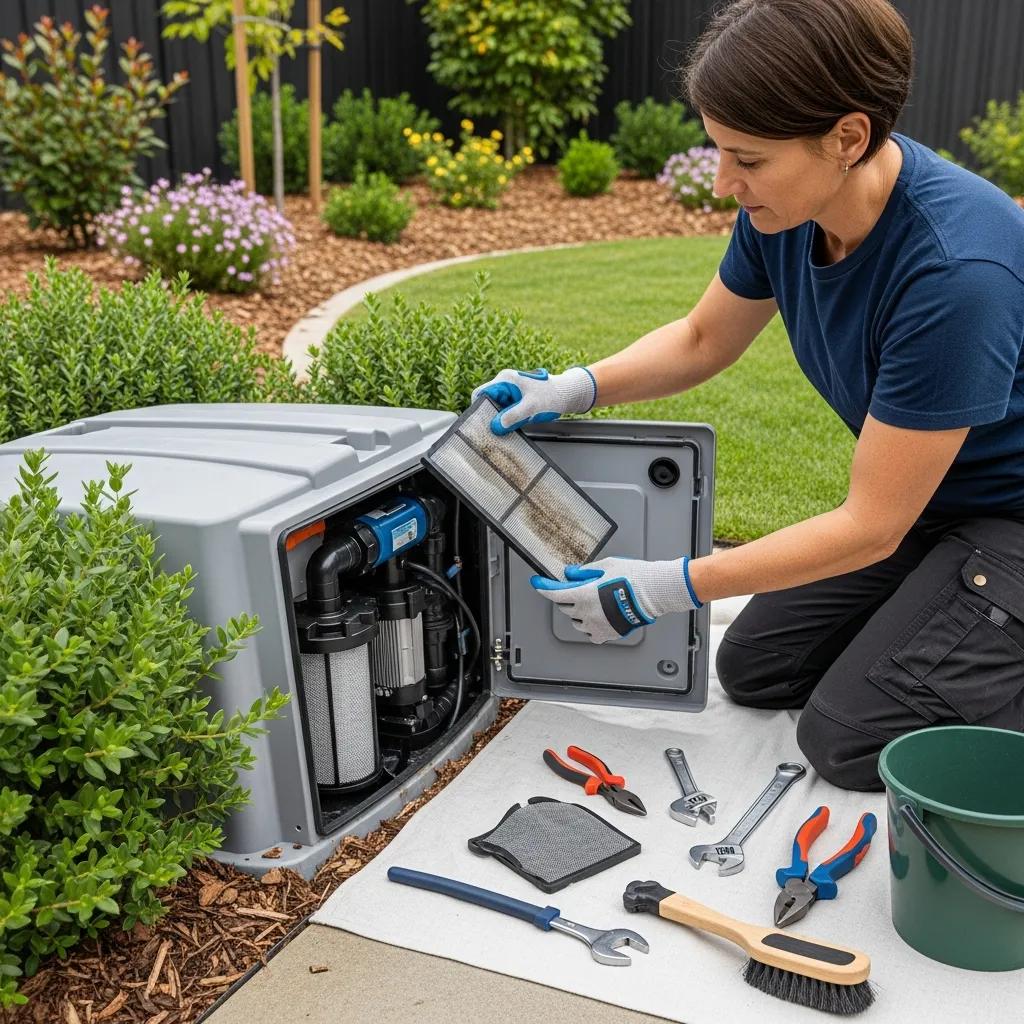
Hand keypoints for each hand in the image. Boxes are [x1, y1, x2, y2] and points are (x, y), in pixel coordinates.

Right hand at [471, 366, 596, 434]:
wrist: (566, 395)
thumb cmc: (551, 396)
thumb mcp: (532, 407)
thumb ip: (513, 416)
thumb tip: (495, 426)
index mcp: (505, 380)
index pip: (481, 393)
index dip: (478, 408)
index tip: (482, 423)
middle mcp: (505, 385)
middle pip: (487, 402)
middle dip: (489, 416)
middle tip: (493, 432)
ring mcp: (510, 394)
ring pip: (495, 409)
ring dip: (498, 421)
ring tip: (503, 432)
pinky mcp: (515, 402)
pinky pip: (505, 413)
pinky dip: (506, 422)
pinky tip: (510, 429)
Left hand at [531, 555, 702, 644]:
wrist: (654, 592)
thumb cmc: (634, 577)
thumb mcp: (605, 565)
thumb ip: (584, 571)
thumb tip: (571, 574)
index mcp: (584, 595)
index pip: (554, 593)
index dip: (543, 587)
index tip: (537, 583)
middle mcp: (587, 612)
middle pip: (565, 607)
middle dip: (566, 597)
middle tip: (578, 589)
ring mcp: (597, 625)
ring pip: (576, 622)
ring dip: (577, 613)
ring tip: (591, 603)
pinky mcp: (608, 634)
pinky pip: (591, 633)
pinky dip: (590, 626)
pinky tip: (597, 617)